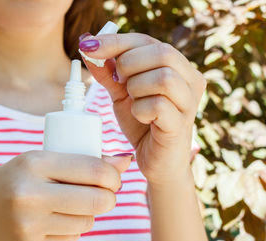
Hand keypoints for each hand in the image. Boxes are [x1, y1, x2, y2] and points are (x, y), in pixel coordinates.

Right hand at [0, 150, 130, 240]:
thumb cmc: (9, 183)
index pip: (92, 169)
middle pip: (97, 199)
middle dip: (109, 197)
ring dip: (89, 214)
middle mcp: (29, 194)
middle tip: (105, 194)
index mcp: (32, 163)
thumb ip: (78, 162)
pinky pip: (72, 238)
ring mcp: (28, 224)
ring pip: (87, 221)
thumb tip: (125, 160)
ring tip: (71, 205)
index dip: (113, 175)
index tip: (114, 177)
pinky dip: (71, 229)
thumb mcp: (36, 163)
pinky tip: (53, 221)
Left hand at [80, 33, 206, 185]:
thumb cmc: (142, 123)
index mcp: (177, 66)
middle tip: (119, 82)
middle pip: (162, 53)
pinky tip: (140, 117)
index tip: (88, 45)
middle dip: (129, 64)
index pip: (147, 41)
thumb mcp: (121, 93)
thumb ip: (108, 71)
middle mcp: (191, 80)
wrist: (155, 161)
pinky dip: (140, 110)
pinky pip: (158, 106)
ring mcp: (189, 103)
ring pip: (164, 78)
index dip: (116, 41)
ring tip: (132, 101)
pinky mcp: (181, 125)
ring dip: (136, 88)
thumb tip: (87, 45)